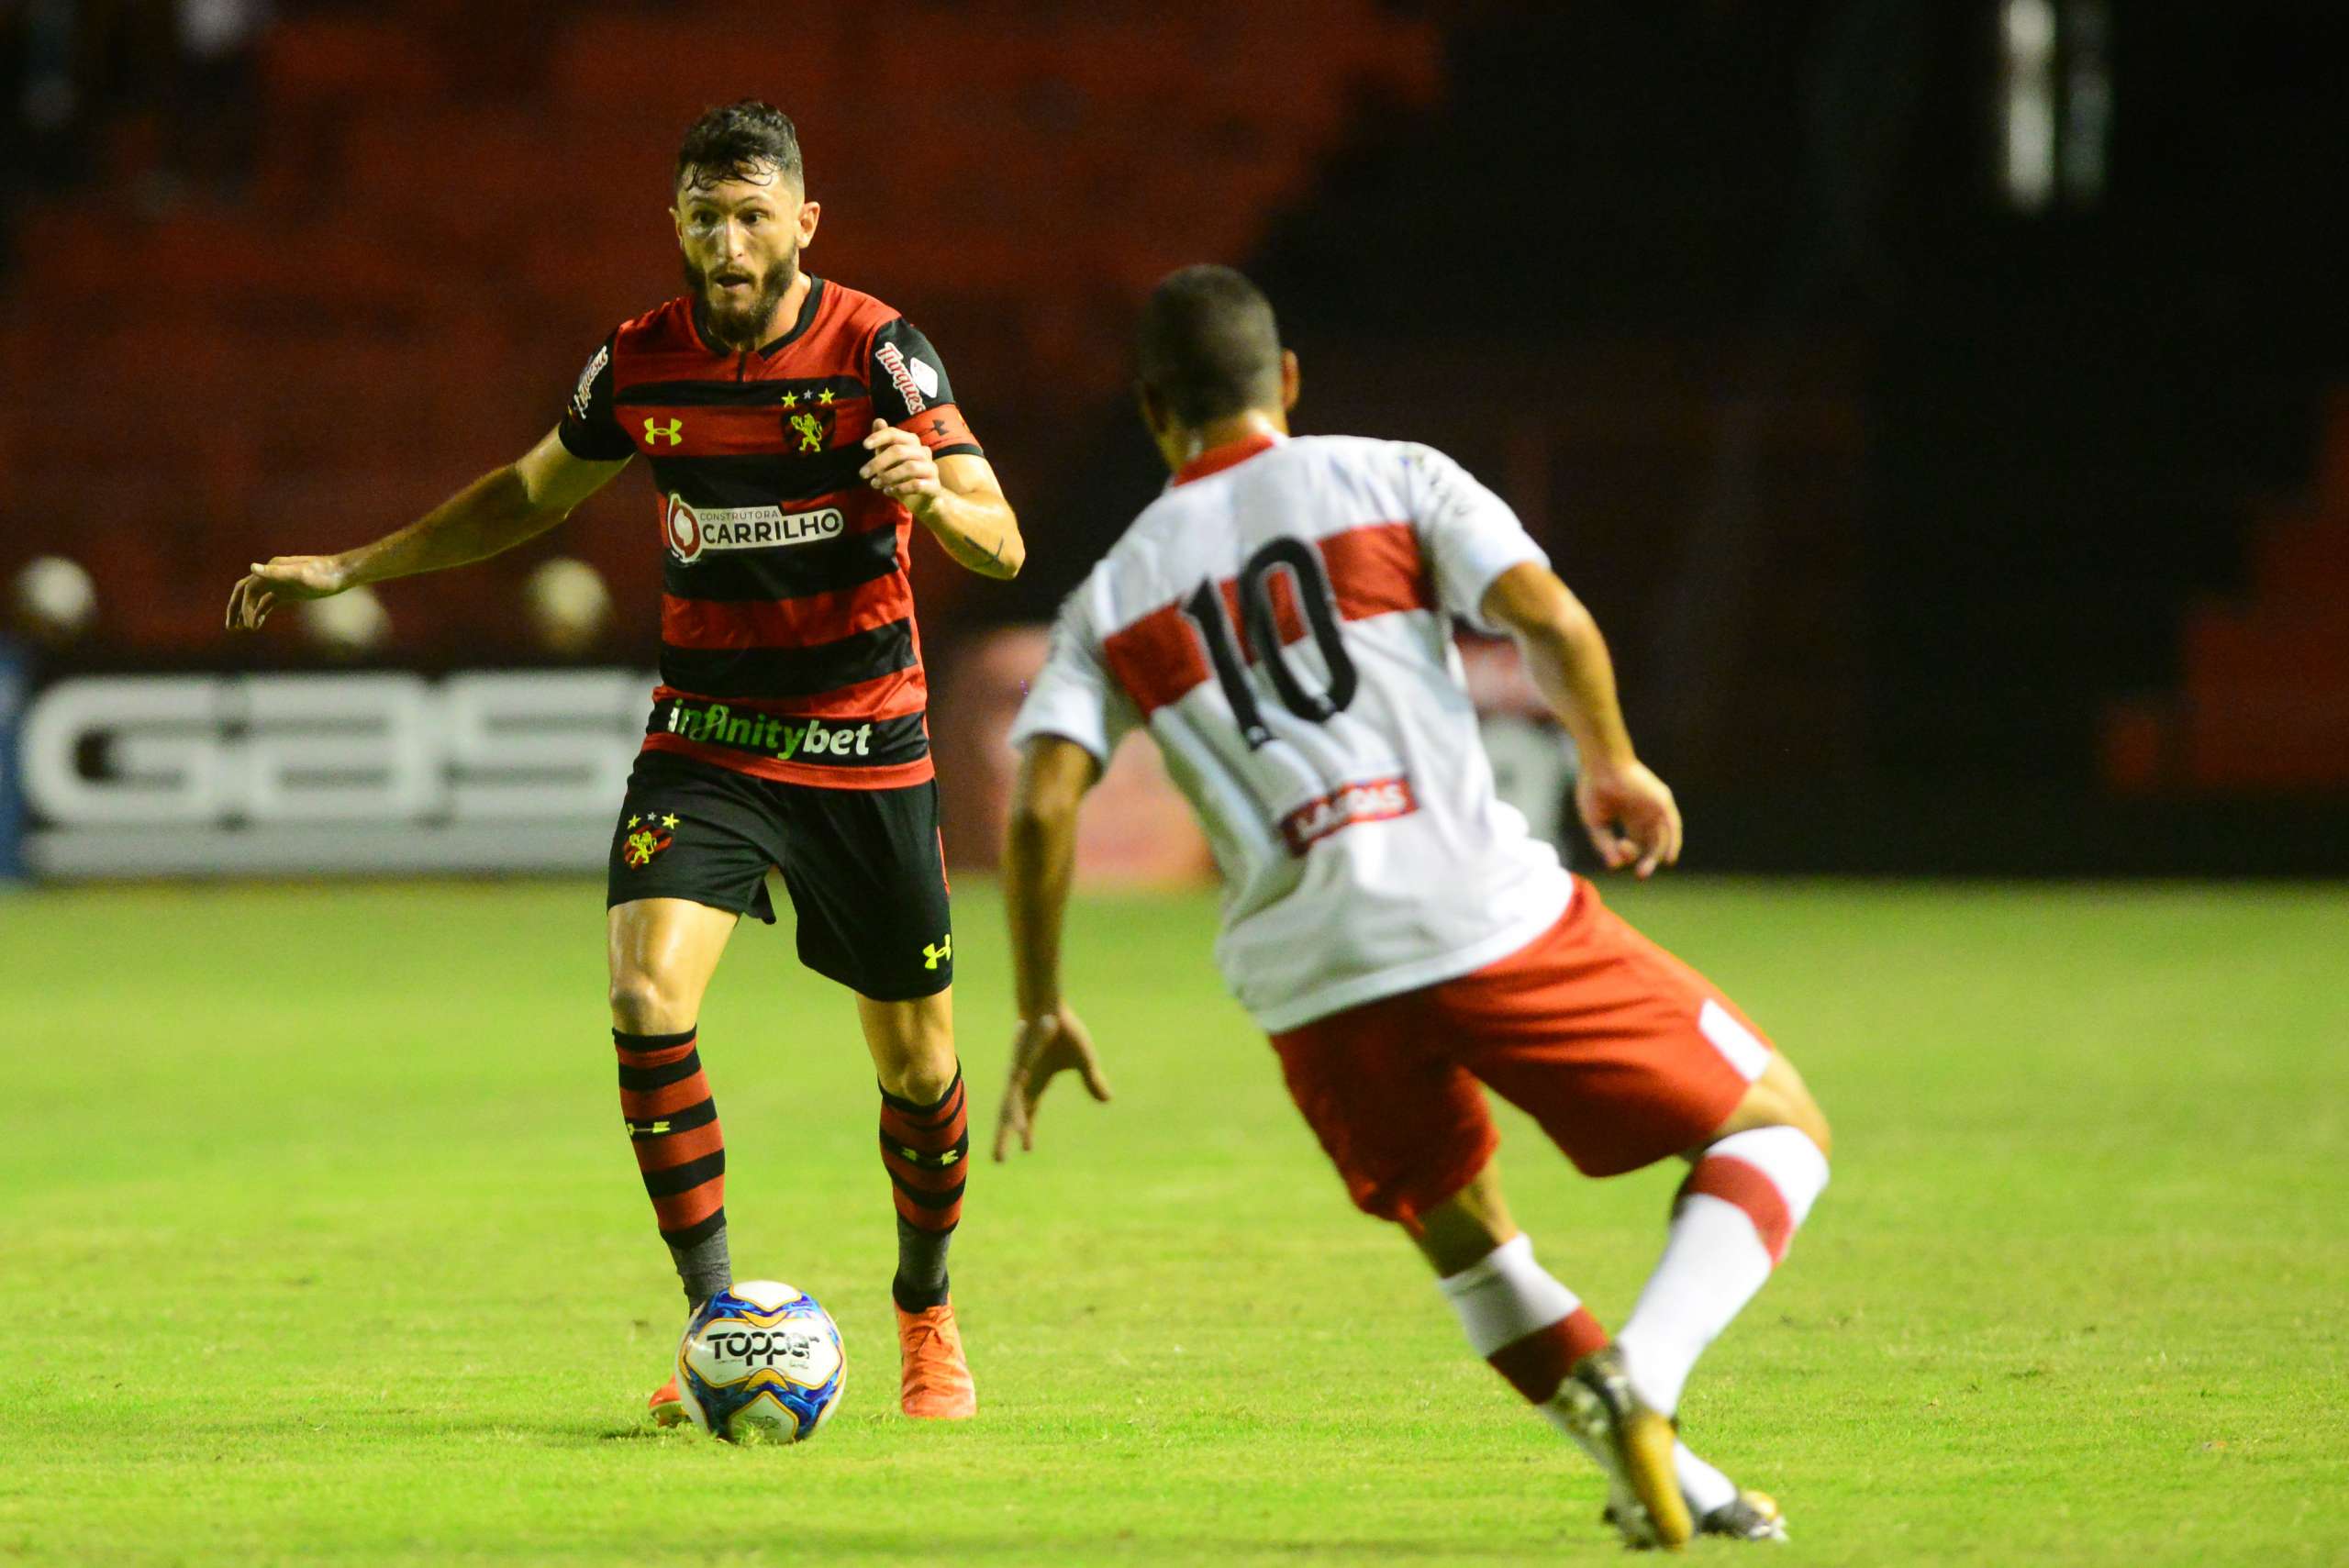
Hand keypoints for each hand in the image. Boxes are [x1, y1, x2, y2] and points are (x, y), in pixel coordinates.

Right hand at [226, 555, 350, 631]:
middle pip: (245, 593)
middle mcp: (271, 575)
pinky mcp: (288, 592)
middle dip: (236, 609)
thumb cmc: (323, 574)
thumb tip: (252, 567)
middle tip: (230, 627)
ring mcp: (279, 584)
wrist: (342, 574)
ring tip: (241, 629)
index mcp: (270, 570)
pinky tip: (256, 625)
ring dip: (246, 612)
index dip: (244, 607)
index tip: (249, 625)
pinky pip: (268, 602)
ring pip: (255, 599)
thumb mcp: (300, 575)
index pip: (248, 589)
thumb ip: (275, 572)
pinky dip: (260, 612)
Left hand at [859, 419, 942, 514]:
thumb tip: (878, 420)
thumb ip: (883, 441)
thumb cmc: (902, 475)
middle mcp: (923, 452)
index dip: (879, 437)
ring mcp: (931, 468)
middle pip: (899, 451)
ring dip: (888, 476)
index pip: (894, 434)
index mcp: (911, 442)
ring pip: (909, 467)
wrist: (923, 498)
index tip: (864, 446)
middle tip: (863, 474)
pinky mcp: (934, 485)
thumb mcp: (889, 458)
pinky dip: (900, 488)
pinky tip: (888, 491)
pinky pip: (917, 485)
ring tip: (875, 484)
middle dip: (878, 463)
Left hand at [993, 1002, 1111, 1160]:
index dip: (1027, 1130)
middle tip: (999, 1162)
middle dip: (1004, 1138)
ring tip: (1003, 1156)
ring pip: (1010, 1110)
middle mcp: (1023, 1082)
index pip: (1029, 1111)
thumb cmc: (1064, 1030)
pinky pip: (1016, 1096)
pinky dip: (1015, 1113)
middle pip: (1012, 1115)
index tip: (1027, 1149)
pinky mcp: (1019, 1069)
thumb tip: (1107, 1100)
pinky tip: (1015, 1126)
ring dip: (1006, 1133)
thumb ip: (1093, 1081)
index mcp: (1036, 1081)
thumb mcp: (1084, 1061)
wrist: (1051, 1007)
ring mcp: (1018, 1076)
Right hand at [1575, 757, 1681, 877]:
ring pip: (1661, 837)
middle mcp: (1644, 812)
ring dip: (1656, 856)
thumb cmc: (1594, 788)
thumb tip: (1615, 867)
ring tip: (1644, 871)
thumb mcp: (1596, 823)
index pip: (1636, 841)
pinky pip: (1672, 826)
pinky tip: (1668, 859)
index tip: (1615, 859)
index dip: (1628, 855)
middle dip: (1646, 861)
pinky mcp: (1662, 801)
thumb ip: (1604, 845)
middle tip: (1640, 875)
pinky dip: (1673, 843)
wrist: (1600, 764)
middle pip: (1651, 842)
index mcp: (1628, 814)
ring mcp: (1654, 807)